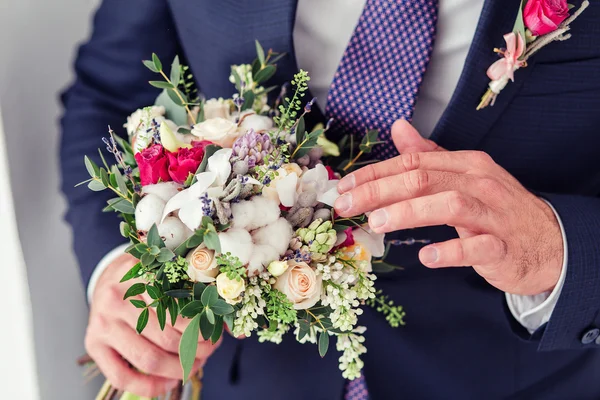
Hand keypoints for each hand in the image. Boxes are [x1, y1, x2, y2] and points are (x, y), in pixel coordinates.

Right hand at [85, 254, 220, 396]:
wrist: (107, 279)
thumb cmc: (148, 279)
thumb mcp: (171, 276)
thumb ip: (201, 297)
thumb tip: (238, 333)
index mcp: (142, 274)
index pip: (181, 308)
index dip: (205, 327)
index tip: (217, 335)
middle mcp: (118, 297)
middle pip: (168, 336)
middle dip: (196, 350)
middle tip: (209, 352)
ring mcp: (103, 322)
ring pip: (149, 358)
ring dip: (179, 369)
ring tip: (194, 365)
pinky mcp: (93, 344)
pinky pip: (121, 376)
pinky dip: (148, 387)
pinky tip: (166, 384)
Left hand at [334, 120, 563, 295]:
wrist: (551, 242)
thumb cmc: (497, 209)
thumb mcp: (465, 176)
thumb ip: (430, 155)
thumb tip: (398, 128)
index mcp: (465, 164)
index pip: (412, 163)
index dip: (374, 174)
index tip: (342, 187)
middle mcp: (479, 183)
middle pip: (423, 179)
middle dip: (379, 190)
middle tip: (346, 205)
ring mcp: (493, 215)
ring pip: (449, 205)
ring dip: (409, 212)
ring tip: (376, 223)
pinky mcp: (503, 247)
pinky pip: (477, 247)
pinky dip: (451, 251)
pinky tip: (426, 257)